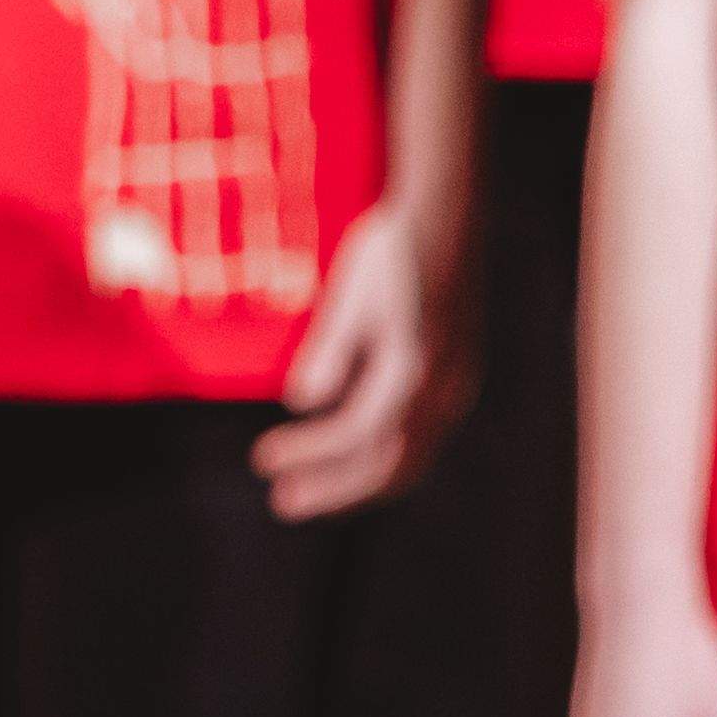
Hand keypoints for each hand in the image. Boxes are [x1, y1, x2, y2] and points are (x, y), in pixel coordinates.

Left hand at [255, 197, 460, 519]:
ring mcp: (455, 388)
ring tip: (306, 490)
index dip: (309, 454)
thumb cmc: (392, 249)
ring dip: (353, 479)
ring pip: (408, 456)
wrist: (447, 214)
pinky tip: (344, 450)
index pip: (355, 435)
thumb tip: (303, 402)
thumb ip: (331, 351)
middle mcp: (444, 392)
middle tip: (282, 503)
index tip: (262, 461)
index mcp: (415, 372)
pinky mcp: (453, 378)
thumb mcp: (352, 297)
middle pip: (388, 464)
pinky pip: (416, 435)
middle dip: (333, 489)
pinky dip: (377, 453)